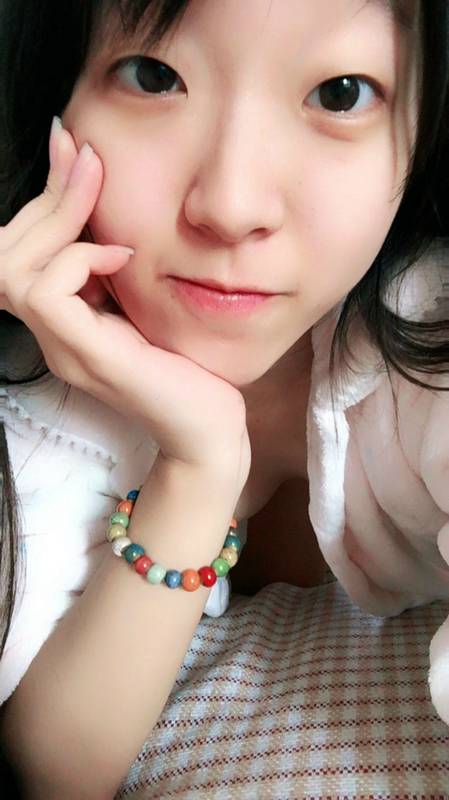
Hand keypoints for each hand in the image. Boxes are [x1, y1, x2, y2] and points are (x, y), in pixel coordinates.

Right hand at [0, 120, 250, 488]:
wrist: (210, 428)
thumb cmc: (189, 364)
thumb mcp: (147, 302)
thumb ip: (120, 267)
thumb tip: (110, 209)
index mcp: (64, 323)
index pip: (19, 254)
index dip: (40, 198)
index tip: (70, 148)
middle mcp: (53, 336)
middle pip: (6, 254)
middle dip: (46, 197)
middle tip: (86, 160)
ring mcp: (66, 348)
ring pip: (14, 269)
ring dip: (58, 221)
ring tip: (104, 205)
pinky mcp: (90, 356)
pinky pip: (49, 293)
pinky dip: (78, 260)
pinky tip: (122, 258)